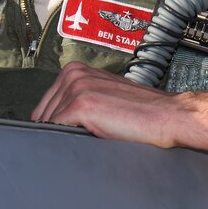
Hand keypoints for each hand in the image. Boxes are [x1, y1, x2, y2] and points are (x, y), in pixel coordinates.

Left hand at [31, 61, 179, 146]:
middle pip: (42, 114)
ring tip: (91, 133)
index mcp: (76, 70)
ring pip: (49, 123)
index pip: (44, 104)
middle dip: (56, 129)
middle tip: (84, 134)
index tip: (68, 130)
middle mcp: (74, 74)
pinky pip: (56, 129)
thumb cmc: (139, 110)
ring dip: (64, 134)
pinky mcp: (80, 105)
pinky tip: (90, 135)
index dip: (53, 122)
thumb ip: (77, 97)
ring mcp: (76, 88)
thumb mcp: (102, 94)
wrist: (164, 115)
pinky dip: (68, 138)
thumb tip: (51, 120)